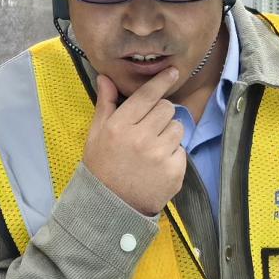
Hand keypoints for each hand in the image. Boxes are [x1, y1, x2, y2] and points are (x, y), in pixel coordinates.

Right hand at [78, 64, 186, 216]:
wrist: (111, 206)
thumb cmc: (102, 166)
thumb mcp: (96, 134)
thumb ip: (106, 104)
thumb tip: (106, 77)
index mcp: (120, 126)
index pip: (147, 95)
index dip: (162, 81)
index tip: (172, 72)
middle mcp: (141, 138)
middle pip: (167, 108)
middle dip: (161, 114)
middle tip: (150, 128)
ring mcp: (159, 156)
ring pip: (177, 128)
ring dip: (169, 134)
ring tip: (153, 148)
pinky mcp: (174, 172)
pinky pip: (182, 151)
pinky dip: (173, 155)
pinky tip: (158, 165)